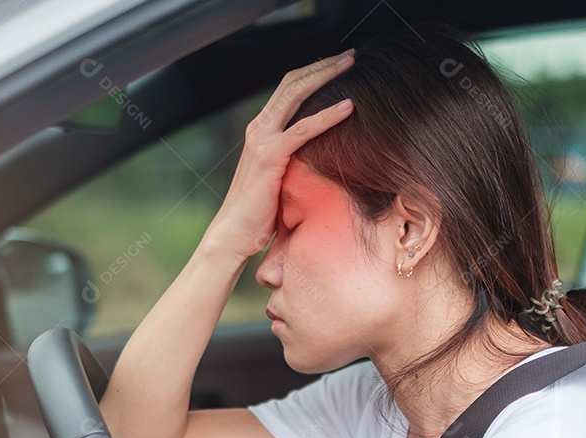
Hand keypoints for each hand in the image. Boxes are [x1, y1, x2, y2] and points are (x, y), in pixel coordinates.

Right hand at [204, 49, 354, 262]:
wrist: (234, 234)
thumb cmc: (260, 213)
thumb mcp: (281, 177)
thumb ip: (295, 159)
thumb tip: (321, 156)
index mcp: (262, 130)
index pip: (289, 89)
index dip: (313, 73)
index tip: (339, 65)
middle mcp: (259, 128)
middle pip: (293, 83)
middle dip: (323, 65)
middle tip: (350, 55)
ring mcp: (262, 139)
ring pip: (296, 95)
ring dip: (326, 76)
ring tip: (351, 65)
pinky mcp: (270, 156)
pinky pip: (303, 129)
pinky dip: (327, 115)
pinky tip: (348, 106)